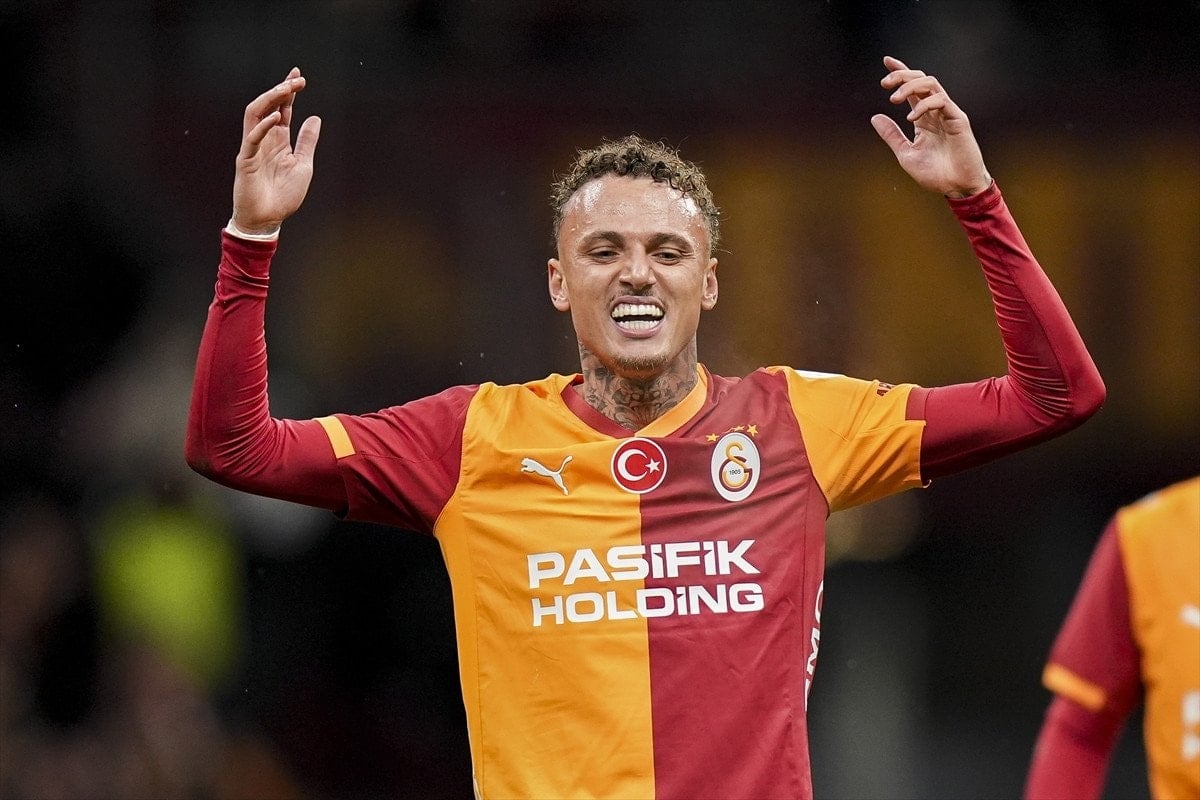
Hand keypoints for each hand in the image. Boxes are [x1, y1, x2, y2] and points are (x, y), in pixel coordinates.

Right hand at [231, 67, 321, 233]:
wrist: (267, 220)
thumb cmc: (284, 196)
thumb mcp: (303, 165)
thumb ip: (307, 142)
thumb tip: (315, 118)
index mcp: (279, 141)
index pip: (282, 109)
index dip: (289, 92)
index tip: (299, 76)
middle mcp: (264, 140)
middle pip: (268, 105)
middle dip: (282, 90)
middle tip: (297, 79)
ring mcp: (253, 148)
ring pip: (255, 114)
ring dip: (270, 100)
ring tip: (285, 89)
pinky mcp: (245, 160)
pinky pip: (251, 138)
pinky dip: (263, 126)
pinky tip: (277, 117)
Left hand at [870, 56, 990, 197]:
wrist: (956, 187)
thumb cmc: (934, 173)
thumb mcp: (905, 153)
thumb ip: (891, 135)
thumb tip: (874, 117)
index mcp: (923, 117)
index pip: (912, 89)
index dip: (901, 72)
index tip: (886, 61)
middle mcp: (935, 111)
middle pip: (921, 80)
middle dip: (902, 75)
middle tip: (885, 83)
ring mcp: (948, 113)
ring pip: (931, 84)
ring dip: (910, 86)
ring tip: (894, 100)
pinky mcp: (958, 119)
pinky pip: (942, 101)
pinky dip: (925, 105)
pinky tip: (911, 119)